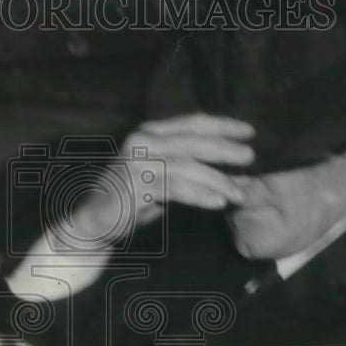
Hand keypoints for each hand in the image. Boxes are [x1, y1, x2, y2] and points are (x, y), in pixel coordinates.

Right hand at [70, 113, 255, 242]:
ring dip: (218, 180)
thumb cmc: (132, 200)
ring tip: (240, 193)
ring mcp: (137, 161)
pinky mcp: (136, 183)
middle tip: (250, 157)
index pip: (192, 123)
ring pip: (187, 166)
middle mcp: (143, 140)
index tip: (248, 131)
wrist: (95, 222)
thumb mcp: (163, 179)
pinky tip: (218, 202)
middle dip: (224, 149)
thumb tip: (231, 171)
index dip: (222, 125)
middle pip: (192, 141)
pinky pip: (176, 188)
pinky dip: (200, 195)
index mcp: (150, 133)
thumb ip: (188, 169)